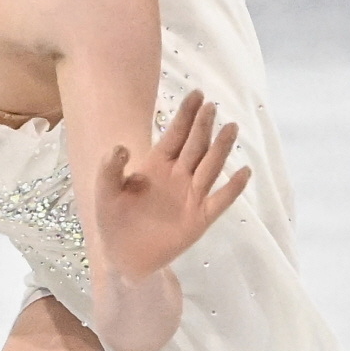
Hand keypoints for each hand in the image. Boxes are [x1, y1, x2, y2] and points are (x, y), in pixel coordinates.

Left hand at [93, 90, 251, 283]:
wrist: (122, 257)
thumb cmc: (114, 219)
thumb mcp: (105, 191)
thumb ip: (109, 168)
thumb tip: (121, 147)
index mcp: (157, 163)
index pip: (175, 134)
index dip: (186, 114)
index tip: (197, 94)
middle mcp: (179, 175)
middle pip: (195, 146)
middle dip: (203, 125)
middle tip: (212, 106)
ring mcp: (191, 195)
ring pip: (210, 167)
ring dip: (220, 148)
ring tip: (231, 128)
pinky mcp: (199, 218)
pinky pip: (219, 200)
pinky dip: (233, 188)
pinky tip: (244, 172)